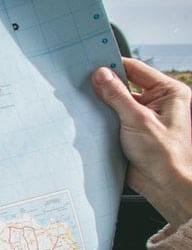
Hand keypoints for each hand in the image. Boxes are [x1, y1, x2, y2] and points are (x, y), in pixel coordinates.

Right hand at [92, 58, 191, 227]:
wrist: (165, 186)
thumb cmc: (165, 154)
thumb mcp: (138, 119)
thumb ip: (117, 95)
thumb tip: (101, 74)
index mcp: (167, 92)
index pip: (135, 69)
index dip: (113, 65)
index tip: (91, 63)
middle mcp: (157, 102)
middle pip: (124, 85)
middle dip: (104, 86)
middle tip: (81, 82)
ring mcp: (143, 117)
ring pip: (115, 102)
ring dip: (100, 103)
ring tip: (81, 100)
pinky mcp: (130, 131)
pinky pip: (111, 119)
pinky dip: (99, 118)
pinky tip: (86, 117)